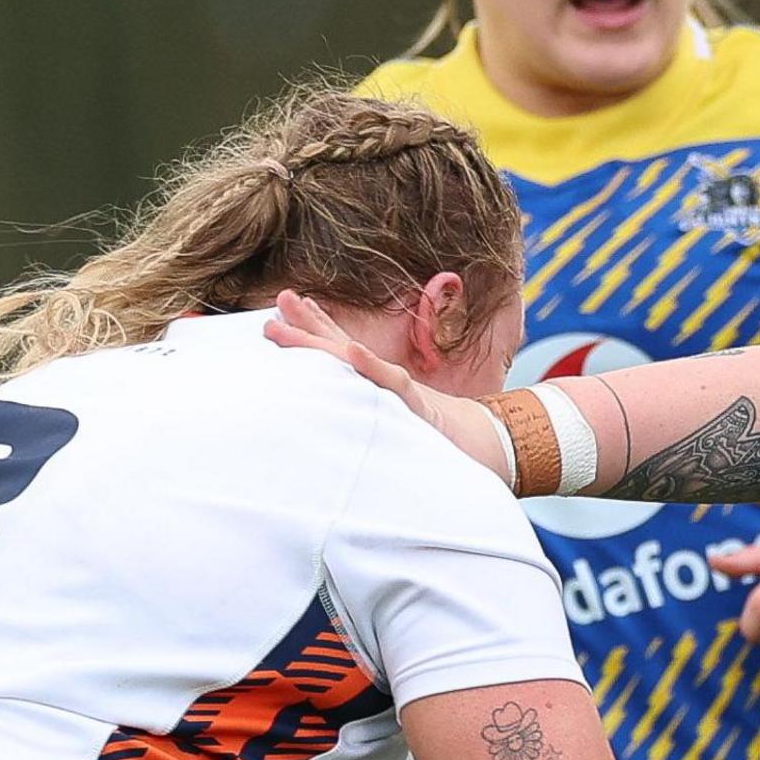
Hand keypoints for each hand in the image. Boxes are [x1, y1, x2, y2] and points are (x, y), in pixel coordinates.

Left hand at [259, 290, 514, 482]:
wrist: (487, 451)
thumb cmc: (439, 441)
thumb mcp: (396, 424)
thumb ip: (372, 411)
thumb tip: (346, 408)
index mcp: (376, 388)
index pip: (341, 353)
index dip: (315, 330)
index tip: (287, 308)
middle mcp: (385, 383)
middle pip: (339, 350)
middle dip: (306, 330)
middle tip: (272, 313)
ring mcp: (399, 394)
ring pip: (356, 360)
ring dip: (325, 338)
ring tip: (296, 311)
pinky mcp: (419, 409)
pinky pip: (394, 385)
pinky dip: (373, 368)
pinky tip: (352, 352)